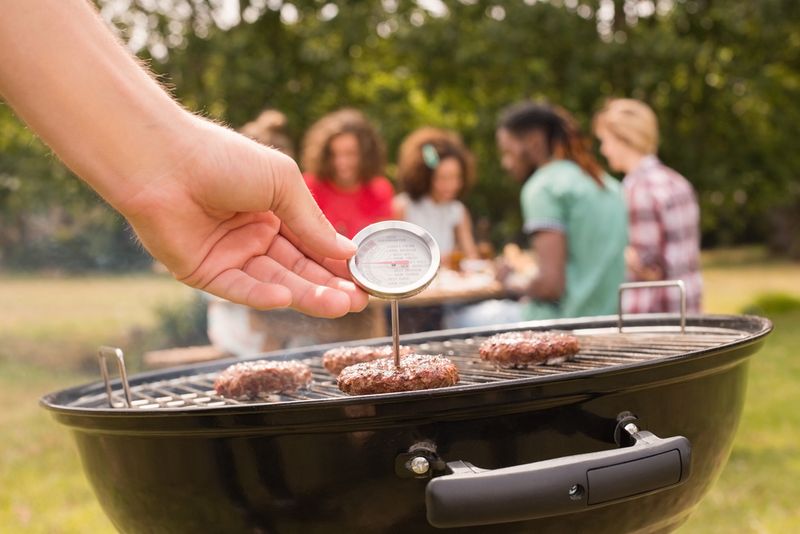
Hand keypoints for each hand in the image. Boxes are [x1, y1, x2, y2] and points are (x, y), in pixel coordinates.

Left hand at [119, 119, 368, 316]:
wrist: (164, 160)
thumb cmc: (223, 159)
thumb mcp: (282, 184)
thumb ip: (313, 222)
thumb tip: (348, 251)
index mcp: (273, 211)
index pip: (312, 244)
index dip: (338, 263)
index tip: (365, 278)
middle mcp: (253, 237)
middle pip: (298, 269)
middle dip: (329, 285)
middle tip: (357, 301)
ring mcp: (230, 257)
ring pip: (275, 283)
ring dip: (306, 295)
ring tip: (338, 305)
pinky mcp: (205, 273)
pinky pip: (239, 289)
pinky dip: (262, 295)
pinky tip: (286, 298)